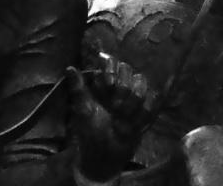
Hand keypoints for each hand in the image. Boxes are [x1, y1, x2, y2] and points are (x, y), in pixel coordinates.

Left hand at [67, 54, 157, 181]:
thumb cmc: (90, 134)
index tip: (109, 83)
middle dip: (123, 87)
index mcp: (103, 86)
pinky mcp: (146, 111)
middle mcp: (119, 88)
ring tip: (125, 118)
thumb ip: (78, 89)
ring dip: (134, 101)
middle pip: (129, 70)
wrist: (105, 158)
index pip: (111, 63)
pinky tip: (139, 119)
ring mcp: (134, 99)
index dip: (112, 69)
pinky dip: (148, 108)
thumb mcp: (83, 111)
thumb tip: (70, 67)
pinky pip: (153, 101)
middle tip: (116, 107)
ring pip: (141, 83)